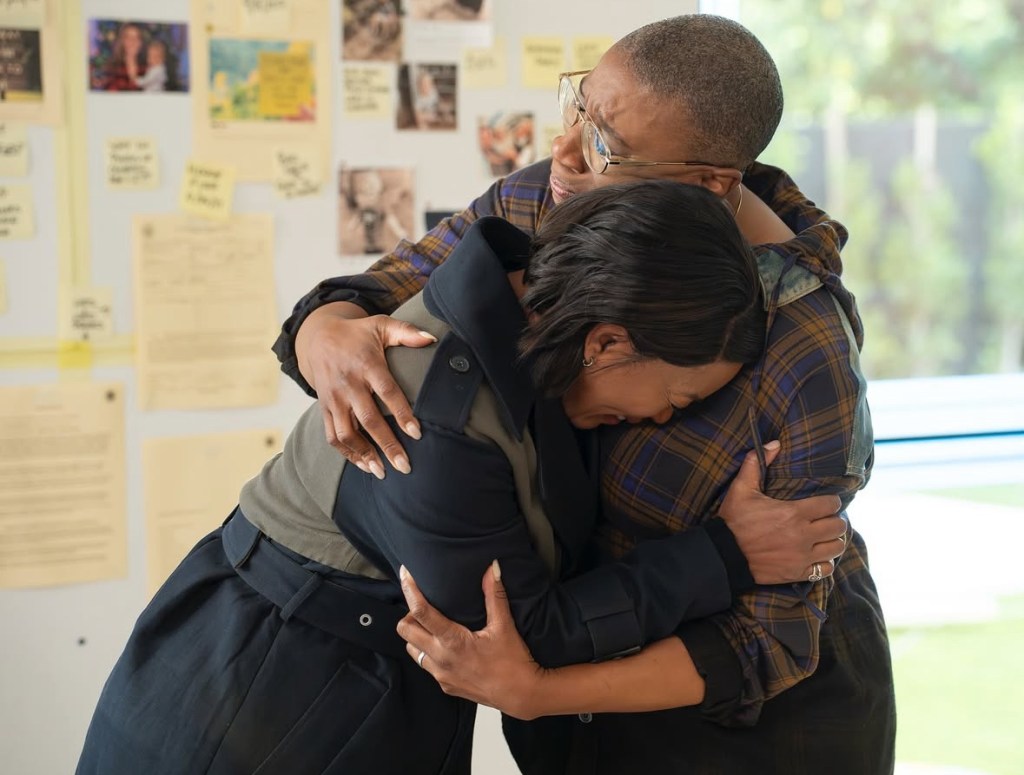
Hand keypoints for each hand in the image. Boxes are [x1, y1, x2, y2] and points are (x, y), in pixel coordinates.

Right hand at [295, 302, 436, 476]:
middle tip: (405, 466)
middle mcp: (348, 384)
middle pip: (368, 419)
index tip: (417, 433)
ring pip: (346, 433)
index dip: (401, 413)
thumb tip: (432, 338)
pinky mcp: (324, 408)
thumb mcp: (381, 325)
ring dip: (364, 455)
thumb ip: (407, 332)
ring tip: (383, 472)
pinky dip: (347, 453)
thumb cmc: (357, 334)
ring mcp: (334, 398)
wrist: (318, 338)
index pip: (387, 392)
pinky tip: (364, 466)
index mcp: (366, 364)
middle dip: (387, 445)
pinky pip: (332, 435)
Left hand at [397, 563, 546, 719]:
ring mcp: (441, 675)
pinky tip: (446, 646)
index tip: (406, 574)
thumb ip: (495, 595)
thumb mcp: (504, 626)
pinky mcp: (445, 685)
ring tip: (435, 626)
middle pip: (405, 631)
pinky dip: (429, 651)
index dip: (410, 590)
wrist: (521, 695)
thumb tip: (493, 568)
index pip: (420, 612)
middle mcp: (441, 659)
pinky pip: (426, 665)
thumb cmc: (514, 661)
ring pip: (412, 649)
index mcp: (453, 641)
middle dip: (410, 614)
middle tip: (426, 605)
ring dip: (417, 635)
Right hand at [719, 440, 847, 584]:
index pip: (831, 505)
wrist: (724, 555)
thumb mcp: (741, 490)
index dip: (831, 502)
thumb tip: (774, 443)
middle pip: (838, 527)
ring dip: (833, 541)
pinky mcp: (797, 572)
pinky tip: (817, 555)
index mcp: (794, 513)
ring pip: (836, 547)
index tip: (824, 502)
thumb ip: (756, 464)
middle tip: (825, 519)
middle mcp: (803, 535)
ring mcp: (802, 556)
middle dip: (835, 520)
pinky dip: (825, 562)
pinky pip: (826, 569)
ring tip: (825, 537)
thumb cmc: (733, 521)